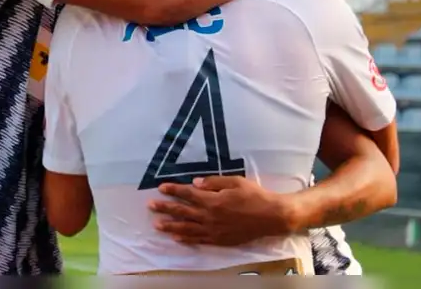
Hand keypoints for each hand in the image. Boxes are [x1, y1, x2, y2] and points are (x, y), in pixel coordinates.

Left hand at [148, 177, 290, 245]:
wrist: (270, 217)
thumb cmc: (254, 195)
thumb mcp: (235, 181)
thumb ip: (213, 182)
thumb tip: (194, 183)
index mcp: (212, 200)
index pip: (187, 194)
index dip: (173, 190)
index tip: (160, 188)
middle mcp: (209, 216)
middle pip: (182, 212)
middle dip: (165, 208)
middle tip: (150, 206)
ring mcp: (213, 230)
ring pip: (186, 228)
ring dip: (170, 226)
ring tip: (157, 225)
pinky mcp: (219, 240)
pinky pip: (198, 240)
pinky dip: (186, 239)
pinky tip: (177, 238)